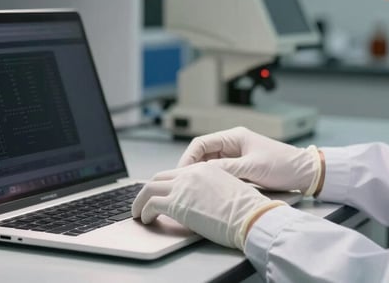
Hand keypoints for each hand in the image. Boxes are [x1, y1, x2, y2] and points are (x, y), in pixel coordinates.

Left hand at [131, 162, 284, 249]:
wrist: (251, 217)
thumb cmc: (248, 210)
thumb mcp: (231, 190)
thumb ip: (213, 189)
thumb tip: (202, 200)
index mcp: (205, 169)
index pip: (177, 172)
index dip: (165, 184)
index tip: (160, 194)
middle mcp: (191, 173)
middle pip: (159, 177)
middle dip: (147, 190)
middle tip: (143, 201)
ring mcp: (182, 187)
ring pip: (149, 188)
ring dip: (140, 201)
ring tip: (138, 212)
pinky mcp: (176, 203)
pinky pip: (151, 204)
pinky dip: (144, 211)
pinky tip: (145, 219)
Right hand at [178, 126, 320, 194]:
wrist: (305, 173)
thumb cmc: (283, 165)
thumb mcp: (252, 167)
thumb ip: (227, 169)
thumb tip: (203, 173)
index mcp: (234, 136)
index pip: (201, 143)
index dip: (188, 158)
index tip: (181, 173)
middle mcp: (233, 143)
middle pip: (203, 154)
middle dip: (192, 167)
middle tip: (183, 184)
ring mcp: (237, 155)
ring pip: (211, 164)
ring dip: (202, 174)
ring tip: (193, 188)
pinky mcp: (242, 167)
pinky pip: (221, 172)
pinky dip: (213, 179)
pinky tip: (209, 189)